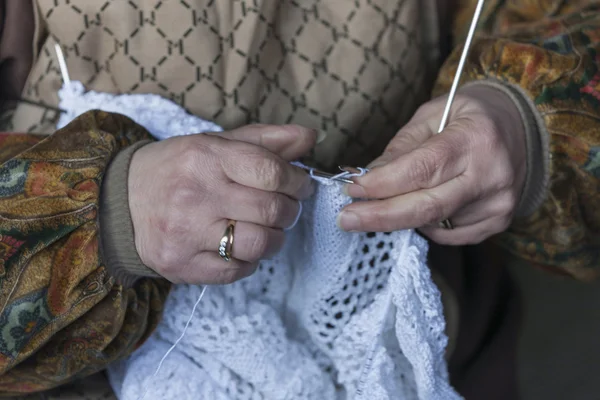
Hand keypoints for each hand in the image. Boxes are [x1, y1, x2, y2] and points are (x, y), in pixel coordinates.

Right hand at [129, 124, 315, 283]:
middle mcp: (195, 195)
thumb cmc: (178, 169)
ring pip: (259, 244)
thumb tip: (311, 136)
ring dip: (275, 239)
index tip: (300, 185)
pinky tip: (241, 247)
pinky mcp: (181, 265)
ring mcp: (186, 233)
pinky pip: (237, 271)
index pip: (271, 172)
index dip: (297, 181)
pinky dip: (249, 260)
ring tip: (266, 229)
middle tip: (285, 208)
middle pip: (271, 210)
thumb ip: (266, 140)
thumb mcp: (216, 144)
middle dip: (290, 211)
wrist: (120, 202)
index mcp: (206, 158)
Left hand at [338, 85, 526, 244]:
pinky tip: (418, 206)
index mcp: (475, 139)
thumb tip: (367, 178)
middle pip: (425, 207)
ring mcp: (498, 204)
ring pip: (432, 223)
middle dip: (379, 216)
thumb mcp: (432, 114)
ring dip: (399, 217)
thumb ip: (400, 148)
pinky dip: (424, 224)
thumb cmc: (470, 116)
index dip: (381, 185)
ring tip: (381, 204)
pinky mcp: (497, 223)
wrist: (524, 128)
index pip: (421, 170)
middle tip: (346, 219)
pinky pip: (447, 234)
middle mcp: (491, 176)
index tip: (350, 190)